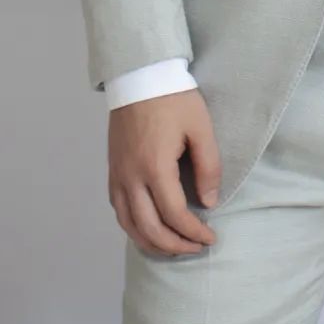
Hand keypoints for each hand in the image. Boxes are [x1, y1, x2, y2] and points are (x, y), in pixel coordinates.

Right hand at [108, 88, 221, 254]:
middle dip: (174, 245)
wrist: (140, 76)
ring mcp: (117, 175)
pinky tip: (148, 229)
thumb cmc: (174, 99)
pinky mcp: (112, 171)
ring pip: (128, 225)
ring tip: (174, 247)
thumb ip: (208, 167)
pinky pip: (119, 211)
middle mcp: (131, 177)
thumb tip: (209, 203)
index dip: (194, 232)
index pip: (174, 214)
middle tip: (196, 248)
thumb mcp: (201, 127)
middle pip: (149, 228)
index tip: (210, 237)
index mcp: (155, 167)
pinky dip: (133, 228)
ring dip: (151, 242)